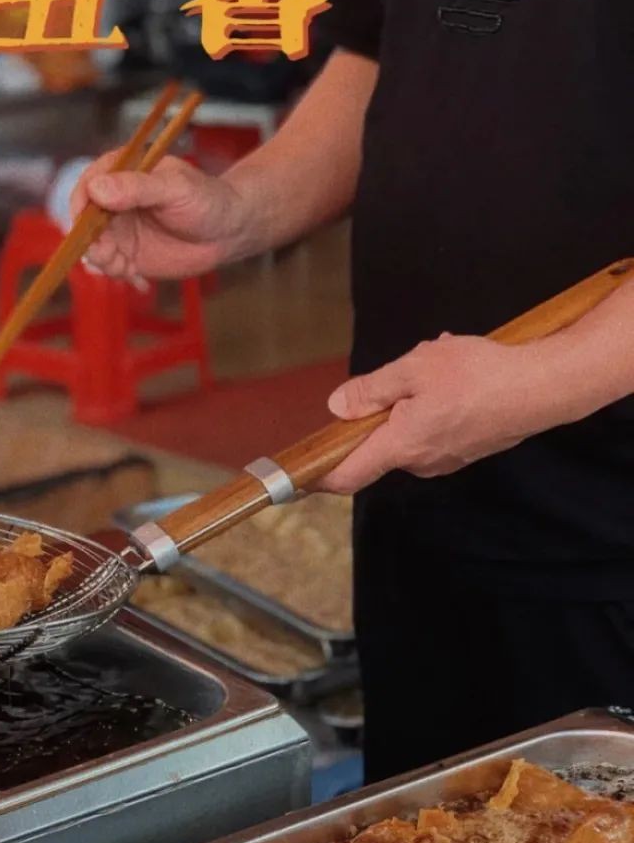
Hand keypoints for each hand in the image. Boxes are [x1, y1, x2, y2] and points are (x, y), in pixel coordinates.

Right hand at [69, 153, 248, 279]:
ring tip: (126, 268)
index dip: (81, 203)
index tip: (86, 223)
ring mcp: (120, 229)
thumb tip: (97, 188)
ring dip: (103, 261)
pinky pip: (109, 265)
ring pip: (93, 246)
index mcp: (124, 173)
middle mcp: (116, 200)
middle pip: (84, 220)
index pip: (88, 184)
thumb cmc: (206, 200)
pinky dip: (116, 274)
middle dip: (91, 240)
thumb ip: (137, 187)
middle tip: (109, 255)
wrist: (227, 232)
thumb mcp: (174, 189)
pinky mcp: (128, 254)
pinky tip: (138, 277)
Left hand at [318, 334, 559, 493]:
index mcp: (401, 446)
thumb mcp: (415, 368)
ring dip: (413, 399)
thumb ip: (372, 390)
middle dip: (382, 408)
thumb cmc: (481, 375)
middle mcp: (421, 463)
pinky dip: (435, 405)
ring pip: (409, 431)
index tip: (297, 475)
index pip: (347, 475)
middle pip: (378, 444)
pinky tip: (458, 378)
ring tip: (440, 366)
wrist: (545, 388)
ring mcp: (446, 460)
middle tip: (406, 372)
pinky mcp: (466, 450)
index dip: (318, 476)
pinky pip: (434, 429)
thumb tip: (338, 407)